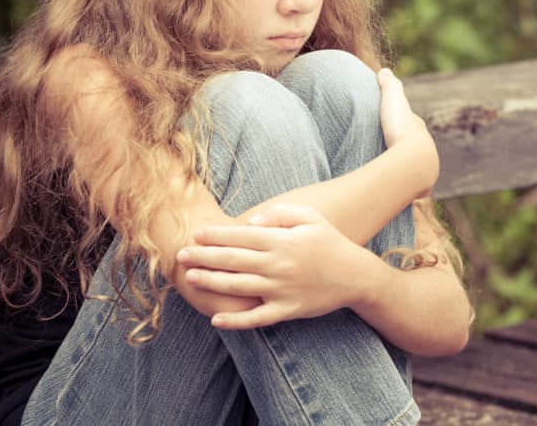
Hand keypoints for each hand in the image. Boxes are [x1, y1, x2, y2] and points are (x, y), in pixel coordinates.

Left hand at [176, 203, 381, 328]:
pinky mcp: (288, 310)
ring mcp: (281, 290)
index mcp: (281, 241)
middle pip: (233, 261)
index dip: (215, 236)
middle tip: (180, 254)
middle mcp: (278, 265)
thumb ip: (279, 214)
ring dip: (212, 282)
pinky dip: (236, 321)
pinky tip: (216, 320)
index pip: (240, 237)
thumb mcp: (310, 217)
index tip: (195, 234)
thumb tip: (252, 222)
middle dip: (204, 257)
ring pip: (239, 287)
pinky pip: (258, 318)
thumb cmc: (331, 243)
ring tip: (191, 278)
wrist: (356, 275)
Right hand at [377, 68, 438, 196]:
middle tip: (394, 154)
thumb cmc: (401, 129)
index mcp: (419, 130)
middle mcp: (427, 150)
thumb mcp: (392, 101)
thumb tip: (383, 71)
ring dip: (409, 173)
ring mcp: (426, 170)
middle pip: (416, 150)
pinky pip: (416, 190)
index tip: (396, 126)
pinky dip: (411, 191)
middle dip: (408, 151)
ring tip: (397, 177)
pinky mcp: (421, 187)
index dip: (404, 124)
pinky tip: (404, 195)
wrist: (413, 159)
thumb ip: (388, 85)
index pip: (413, 125)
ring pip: (417, 170)